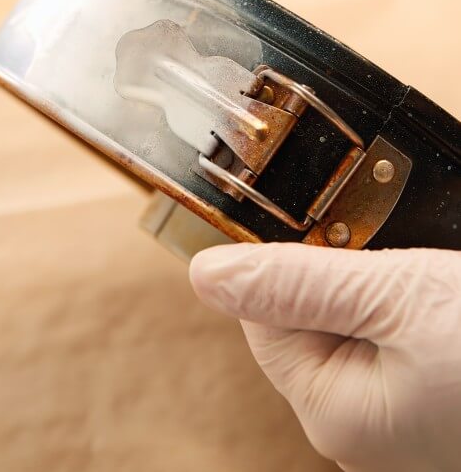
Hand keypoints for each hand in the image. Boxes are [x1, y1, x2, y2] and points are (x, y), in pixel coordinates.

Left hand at [189, 242, 460, 471]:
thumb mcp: (395, 298)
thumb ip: (296, 285)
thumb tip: (207, 276)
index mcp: (333, 410)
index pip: (263, 319)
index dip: (282, 259)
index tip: (315, 219)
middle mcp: (359, 422)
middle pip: (307, 317)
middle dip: (336, 265)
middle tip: (383, 235)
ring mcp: (398, 413)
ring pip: (353, 318)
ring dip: (374, 275)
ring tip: (418, 257)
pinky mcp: (429, 394)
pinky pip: (390, 333)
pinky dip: (403, 297)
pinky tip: (435, 280)